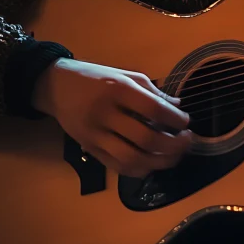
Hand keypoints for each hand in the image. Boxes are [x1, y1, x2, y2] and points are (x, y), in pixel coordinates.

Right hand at [32, 58, 191, 177]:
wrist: (56, 86)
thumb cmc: (95, 77)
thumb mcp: (125, 74)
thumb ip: (151, 91)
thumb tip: (177, 107)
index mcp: (117, 89)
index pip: (153, 109)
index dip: (175, 120)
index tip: (186, 122)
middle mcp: (105, 114)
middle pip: (145, 139)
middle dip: (173, 145)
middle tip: (187, 141)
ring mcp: (95, 135)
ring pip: (132, 158)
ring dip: (160, 162)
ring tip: (175, 155)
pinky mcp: (89, 149)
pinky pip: (117, 166)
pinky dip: (139, 169)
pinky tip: (153, 163)